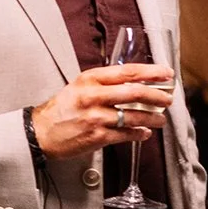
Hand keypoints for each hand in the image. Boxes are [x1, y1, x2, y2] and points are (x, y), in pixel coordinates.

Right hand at [30, 64, 173, 158]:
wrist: (40, 132)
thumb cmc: (61, 109)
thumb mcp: (78, 87)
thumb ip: (103, 83)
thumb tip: (133, 83)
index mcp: (89, 80)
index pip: (127, 72)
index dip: (151, 72)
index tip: (166, 73)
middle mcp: (93, 96)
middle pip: (134, 93)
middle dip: (157, 96)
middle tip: (167, 99)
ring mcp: (96, 117)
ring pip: (134, 116)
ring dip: (152, 118)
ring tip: (160, 119)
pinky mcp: (97, 136)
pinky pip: (126, 134)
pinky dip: (139, 134)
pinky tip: (144, 133)